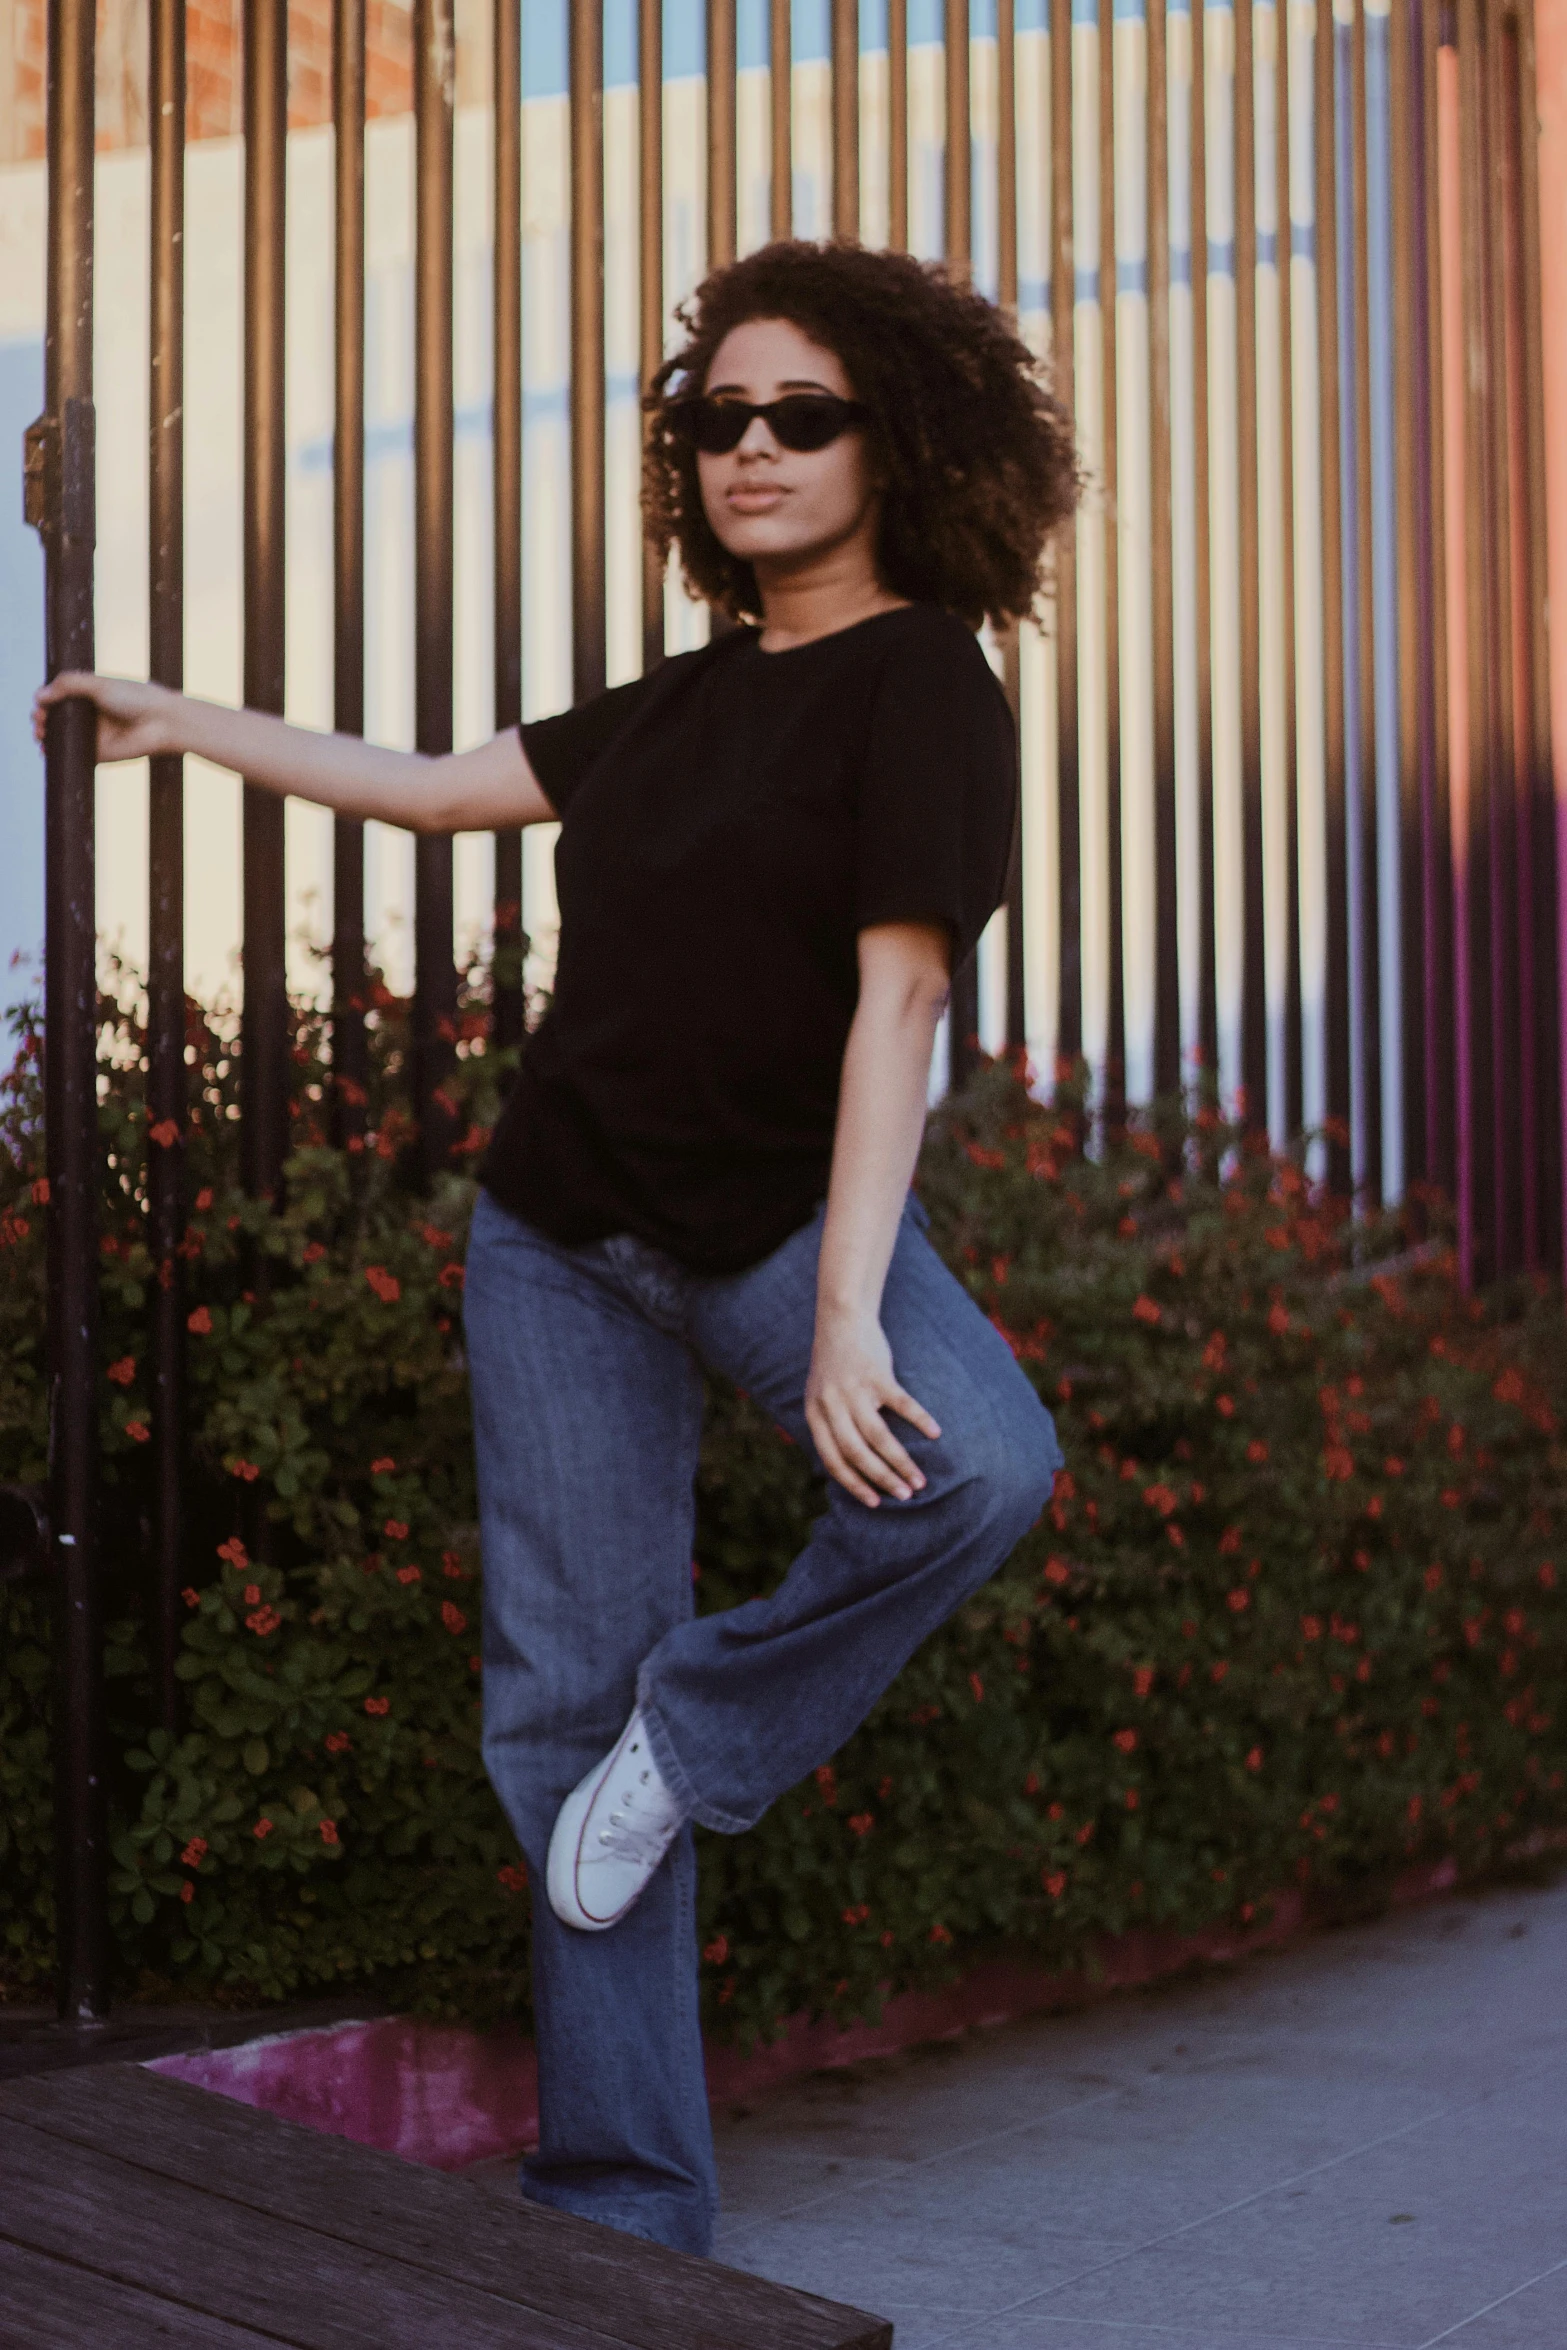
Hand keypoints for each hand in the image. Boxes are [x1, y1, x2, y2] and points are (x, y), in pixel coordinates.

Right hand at [33, 672, 176, 762]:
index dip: (45, 701)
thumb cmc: (136, 698)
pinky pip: (75, 756)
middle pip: (56, 718)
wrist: (162, 722)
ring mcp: (94, 735)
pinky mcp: (99, 754)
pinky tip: (47, 752)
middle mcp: (91, 715)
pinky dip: (58, 756)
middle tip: (39, 721)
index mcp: (90, 694)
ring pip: (62, 738)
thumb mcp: (98, 684)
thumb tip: (39, 695)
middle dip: (41, 719)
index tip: (39, 704)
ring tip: (41, 735)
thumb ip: (68, 684)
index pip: (59, 697)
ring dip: (46, 737)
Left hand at [805, 1305, 941, 1507]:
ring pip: (879, 1437)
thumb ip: (827, 1426)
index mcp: (815, 1414)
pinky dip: (920, 1420)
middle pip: (857, 1453)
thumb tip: (843, 1466)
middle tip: (905, 1496)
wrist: (841, 1319)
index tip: (874, 1503)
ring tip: (919, 1480)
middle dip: (882, 1479)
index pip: (833, 1459)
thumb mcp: (818, 1395)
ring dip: (901, 1462)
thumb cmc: (834, 1364)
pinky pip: (902, 1404)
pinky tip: (935, 1433)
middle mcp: (831, 1405)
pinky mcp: (877, 1375)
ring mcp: (855, 1390)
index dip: (853, 1484)